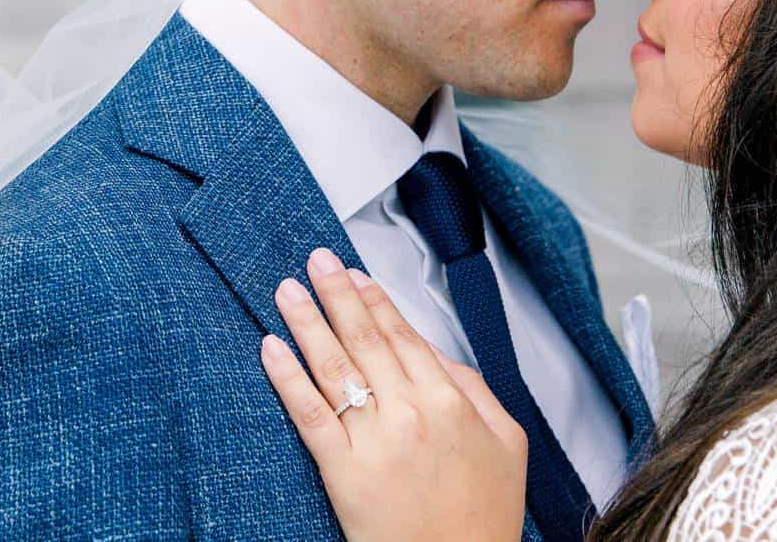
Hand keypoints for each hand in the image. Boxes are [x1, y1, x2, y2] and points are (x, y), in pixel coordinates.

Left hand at [260, 247, 526, 541]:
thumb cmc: (481, 515)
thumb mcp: (505, 443)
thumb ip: (475, 389)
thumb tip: (437, 355)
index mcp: (448, 401)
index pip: (403, 336)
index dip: (374, 301)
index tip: (354, 275)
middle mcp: (409, 413)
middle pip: (364, 340)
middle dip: (336, 295)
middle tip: (315, 262)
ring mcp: (373, 441)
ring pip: (333, 367)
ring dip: (307, 322)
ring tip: (287, 291)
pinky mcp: (342, 471)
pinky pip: (309, 414)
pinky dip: (287, 377)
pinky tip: (271, 348)